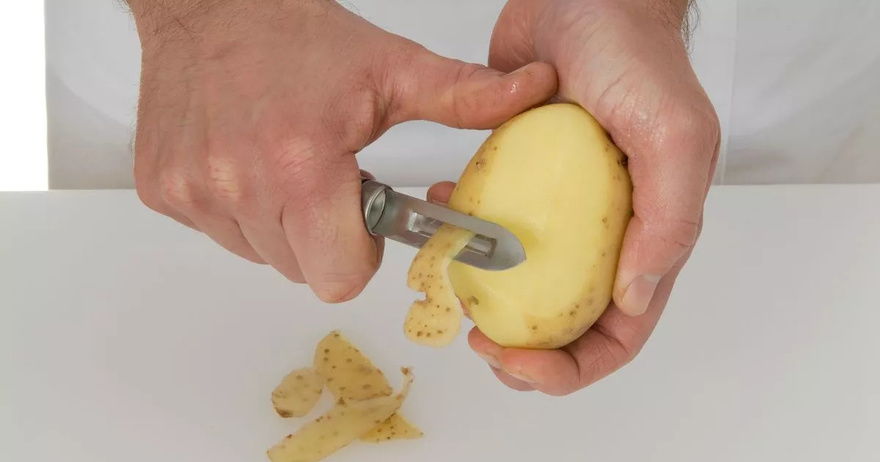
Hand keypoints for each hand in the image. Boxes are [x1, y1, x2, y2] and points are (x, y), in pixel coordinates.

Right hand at [128, 0, 556, 301]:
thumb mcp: (390, 67)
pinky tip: (246, 160)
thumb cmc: (296, 35)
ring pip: (259, 255)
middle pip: (302, 270)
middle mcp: (238, 186)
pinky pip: (217, 232)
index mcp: (301, 165)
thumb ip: (464, 95)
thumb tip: (534, 90)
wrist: (210, 3)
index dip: (358, 257)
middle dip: (324, 238)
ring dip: (281, 224)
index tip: (361, 220)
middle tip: (327, 182)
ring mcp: (194, 192)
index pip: (338, 278)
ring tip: (286, 162)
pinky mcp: (163, 190)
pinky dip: (239, 210)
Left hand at [445, 0, 719, 394]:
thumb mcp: (670, 135)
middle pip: (564, 325)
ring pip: (520, 284)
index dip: (570, 367)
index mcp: (648, 237)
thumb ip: (668, 219)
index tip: (516, 362)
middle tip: (476, 337)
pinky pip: (488, 224)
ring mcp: (558, 211)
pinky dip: (462, 229)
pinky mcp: (520, 181)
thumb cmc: (635, 57)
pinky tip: (444, 208)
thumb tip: (636, 298)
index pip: (619, 332)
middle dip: (521, 350)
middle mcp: (603, 235)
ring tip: (451, 288)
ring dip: (484, 298)